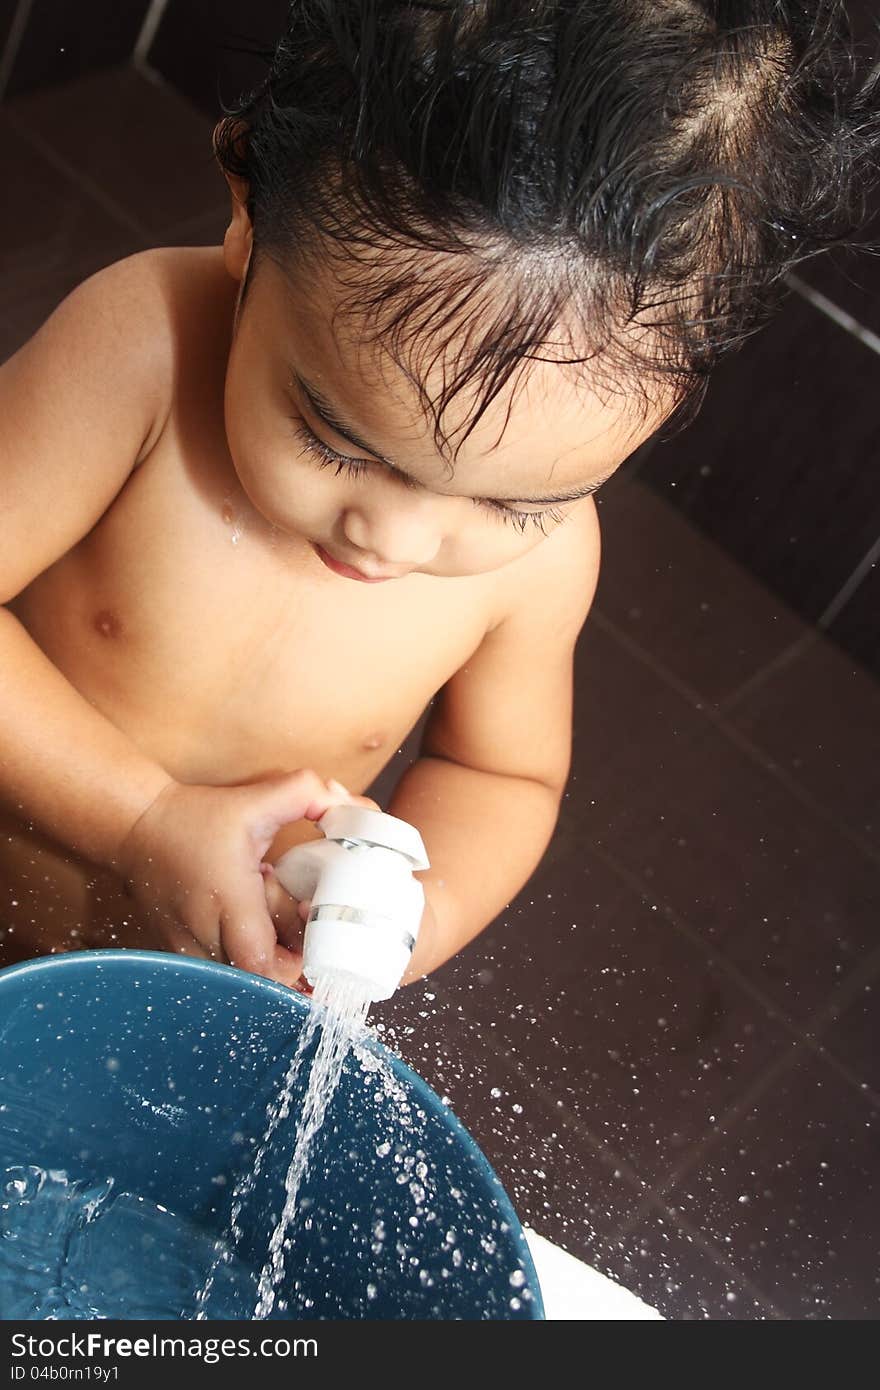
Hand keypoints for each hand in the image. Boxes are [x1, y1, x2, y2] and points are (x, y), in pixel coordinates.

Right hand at [112, 770, 362, 987]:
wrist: (136, 827)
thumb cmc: (199, 816)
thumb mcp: (258, 798)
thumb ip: (309, 794)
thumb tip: (356, 808)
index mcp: (228, 898)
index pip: (264, 964)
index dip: (296, 962)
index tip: (311, 932)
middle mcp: (203, 932)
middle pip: (256, 983)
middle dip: (287, 970)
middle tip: (303, 940)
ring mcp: (185, 949)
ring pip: (235, 986)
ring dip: (262, 971)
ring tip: (276, 940)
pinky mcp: (176, 955)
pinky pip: (217, 977)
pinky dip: (238, 968)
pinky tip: (248, 940)